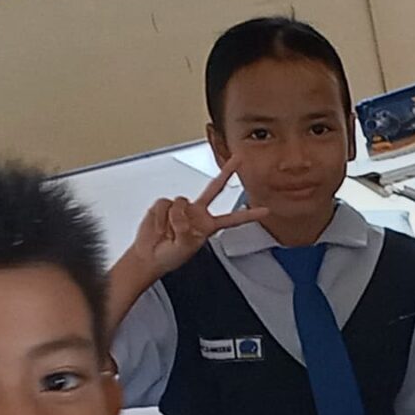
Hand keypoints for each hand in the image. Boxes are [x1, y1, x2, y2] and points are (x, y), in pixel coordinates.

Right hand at [127, 160, 267, 278]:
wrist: (149, 255)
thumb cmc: (170, 255)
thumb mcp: (185, 248)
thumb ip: (186, 231)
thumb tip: (182, 215)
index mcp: (208, 225)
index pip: (232, 219)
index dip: (248, 215)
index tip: (265, 211)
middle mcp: (197, 213)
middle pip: (214, 188)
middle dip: (227, 173)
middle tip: (239, 159)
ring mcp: (181, 207)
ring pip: (181, 203)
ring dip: (173, 219)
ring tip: (168, 232)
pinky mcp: (164, 204)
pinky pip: (165, 205)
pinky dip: (160, 217)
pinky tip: (160, 226)